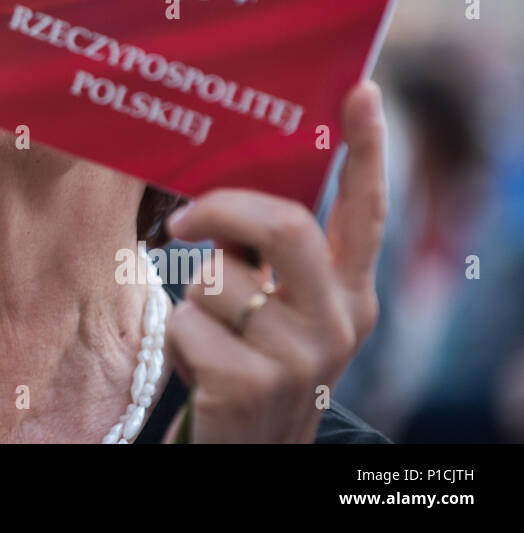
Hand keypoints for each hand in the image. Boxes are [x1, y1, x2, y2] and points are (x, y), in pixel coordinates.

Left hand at [162, 80, 386, 442]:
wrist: (247, 453)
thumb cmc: (248, 362)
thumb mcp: (276, 309)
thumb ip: (267, 256)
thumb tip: (221, 200)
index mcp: (350, 294)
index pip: (365, 212)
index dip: (366, 150)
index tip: (361, 91)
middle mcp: (339, 322)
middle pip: (285, 225)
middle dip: (223, 211)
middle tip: (183, 219)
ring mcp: (300, 357)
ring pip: (217, 277)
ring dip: (192, 297)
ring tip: (210, 335)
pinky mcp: (251, 384)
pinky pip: (187, 321)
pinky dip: (177, 339)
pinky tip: (200, 370)